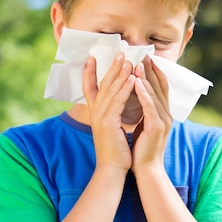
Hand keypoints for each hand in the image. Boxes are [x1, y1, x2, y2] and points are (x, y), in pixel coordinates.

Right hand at [82, 53, 134, 177]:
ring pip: (111, 90)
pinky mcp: (108, 122)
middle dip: (111, 67)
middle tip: (120, 52)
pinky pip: (118, 101)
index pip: (89, 88)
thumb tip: (119, 101)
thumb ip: (112, 114)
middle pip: (102, 84)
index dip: (88, 72)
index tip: (91, 58)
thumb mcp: (112, 128)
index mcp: (95, 113)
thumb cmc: (115, 150)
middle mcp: (95, 112)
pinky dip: (125, 88)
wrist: (112, 169)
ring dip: (120, 73)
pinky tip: (133, 78)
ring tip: (128, 59)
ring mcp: (100, 117)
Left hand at [131, 56, 171, 174]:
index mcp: (163, 113)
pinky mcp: (157, 127)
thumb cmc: (141, 149)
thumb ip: (143, 111)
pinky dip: (143, 93)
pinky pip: (150, 106)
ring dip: (146, 78)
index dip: (154, 72)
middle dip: (151, 69)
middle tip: (142, 54)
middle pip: (160, 86)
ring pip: (155, 93)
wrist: (145, 170)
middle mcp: (166, 114)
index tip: (144, 58)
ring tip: (136, 64)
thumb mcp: (143, 125)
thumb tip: (136, 96)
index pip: (160, 87)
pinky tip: (136, 83)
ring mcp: (164, 120)